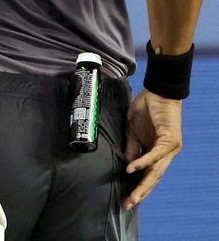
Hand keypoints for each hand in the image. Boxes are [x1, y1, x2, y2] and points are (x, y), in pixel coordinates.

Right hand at [122, 89, 182, 209]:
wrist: (159, 91)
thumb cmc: (146, 108)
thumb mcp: (133, 130)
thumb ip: (132, 147)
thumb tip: (128, 164)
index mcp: (156, 153)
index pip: (148, 176)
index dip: (138, 188)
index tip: (126, 199)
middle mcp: (166, 155)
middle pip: (153, 179)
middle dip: (140, 193)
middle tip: (128, 205)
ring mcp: (169, 149)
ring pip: (156, 172)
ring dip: (143, 185)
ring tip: (132, 197)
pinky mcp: (169, 140)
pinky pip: (155, 155)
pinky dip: (142, 162)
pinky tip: (132, 169)